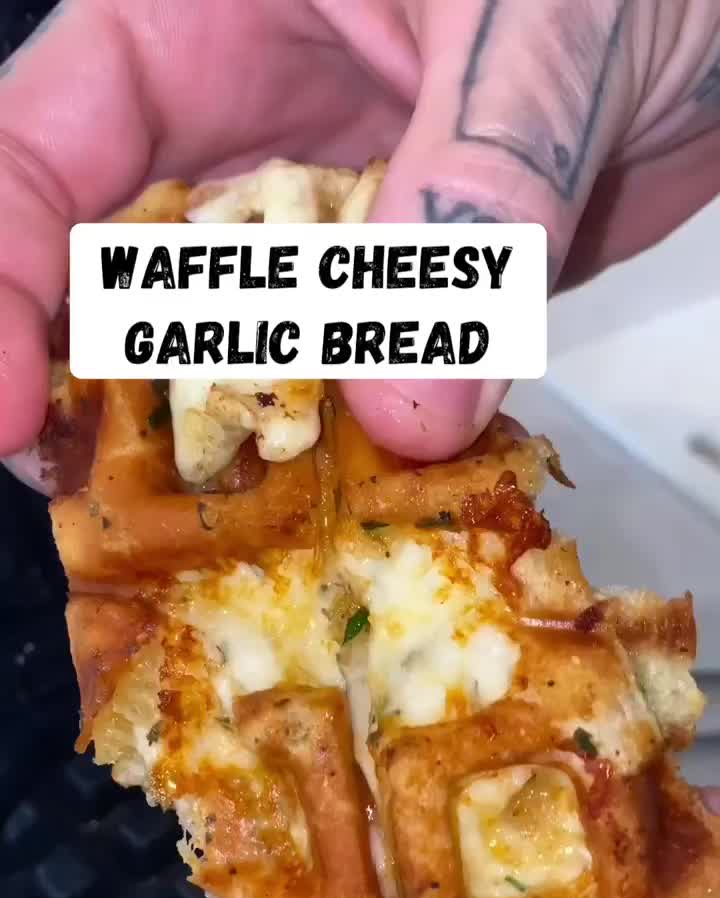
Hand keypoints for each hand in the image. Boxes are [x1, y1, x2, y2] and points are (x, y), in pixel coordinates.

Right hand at [1, 0, 719, 464]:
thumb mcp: (541, 23)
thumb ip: (470, 199)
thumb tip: (409, 411)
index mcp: (205, 17)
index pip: (39, 150)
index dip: (2, 279)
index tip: (13, 414)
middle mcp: (244, 130)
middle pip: (116, 278)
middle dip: (105, 396)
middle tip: (115, 513)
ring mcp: (328, 222)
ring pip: (234, 351)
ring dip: (232, 448)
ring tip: (228, 542)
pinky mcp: (407, 291)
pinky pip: (349, 383)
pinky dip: (348, 451)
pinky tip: (348, 510)